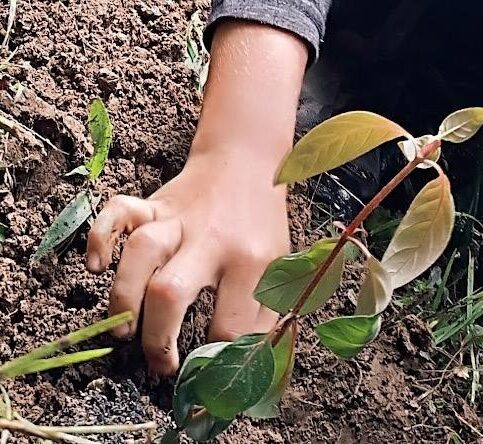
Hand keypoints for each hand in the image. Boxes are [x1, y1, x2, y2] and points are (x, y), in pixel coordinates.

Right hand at [86, 21, 307, 373]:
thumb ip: (264, 311)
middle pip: (171, 291)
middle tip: (160, 364)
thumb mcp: (280, 266)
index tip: (208, 366)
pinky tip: (96, 265)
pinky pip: (117, 212)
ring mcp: (179, 218)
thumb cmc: (262, 226)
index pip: (228, 322)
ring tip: (123, 331)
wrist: (249, 162)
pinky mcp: (155, 202)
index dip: (216, 355)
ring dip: (123, 297)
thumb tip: (243, 360)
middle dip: (158, 338)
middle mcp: (212, 239)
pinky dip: (99, 237)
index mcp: (252, 261)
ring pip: (140, 253)